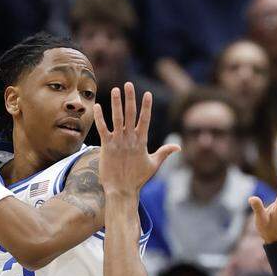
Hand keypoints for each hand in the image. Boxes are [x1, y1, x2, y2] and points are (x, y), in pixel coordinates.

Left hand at [92, 82, 178, 196]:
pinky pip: (102, 129)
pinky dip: (100, 118)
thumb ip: (164, 152)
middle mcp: (130, 139)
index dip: (146, 106)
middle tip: (128, 84)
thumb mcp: (153, 164)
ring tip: (114, 90)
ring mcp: (118, 142)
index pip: (145, 120)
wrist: (122, 191)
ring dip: (116, 103)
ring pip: (117, 118)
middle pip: (131, 114)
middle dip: (130, 98)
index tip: (147, 94)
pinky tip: (97, 106)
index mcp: (142, 141)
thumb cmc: (138, 179)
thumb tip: (179, 147)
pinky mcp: (106, 146)